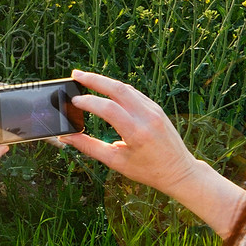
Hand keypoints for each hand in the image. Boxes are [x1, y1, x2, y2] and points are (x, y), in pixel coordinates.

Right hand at [60, 69, 245, 238]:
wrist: (179, 171)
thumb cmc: (147, 171)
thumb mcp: (116, 162)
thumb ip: (90, 147)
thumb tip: (67, 137)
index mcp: (137, 133)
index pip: (109, 109)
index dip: (89, 102)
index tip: (73, 101)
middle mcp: (147, 117)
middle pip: (118, 89)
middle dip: (94, 79)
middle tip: (75, 75)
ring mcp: (154, 110)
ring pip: (126, 88)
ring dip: (105, 81)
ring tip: (85, 79)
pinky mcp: (156, 108)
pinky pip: (134, 93)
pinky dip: (117, 88)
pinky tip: (104, 88)